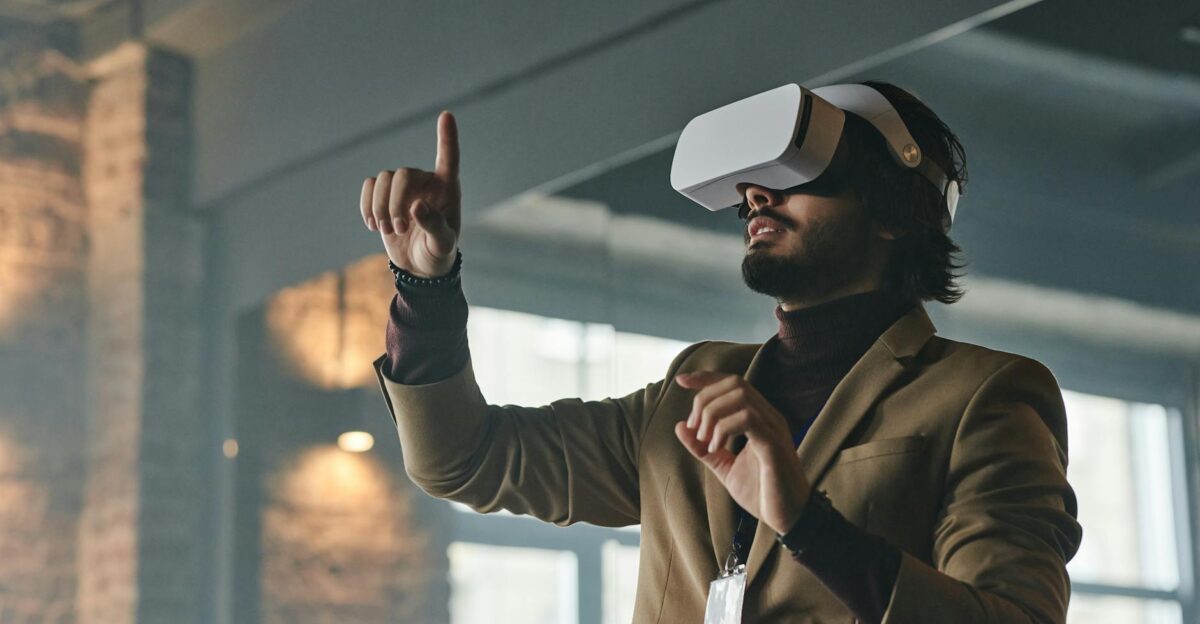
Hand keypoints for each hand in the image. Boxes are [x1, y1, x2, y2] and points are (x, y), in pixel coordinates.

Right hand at [361, 110, 460, 277]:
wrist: (420, 266)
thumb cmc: (438, 253)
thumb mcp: (442, 244)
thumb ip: (434, 226)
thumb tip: (417, 206)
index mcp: (447, 189)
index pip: (449, 158)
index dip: (447, 137)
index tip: (446, 114)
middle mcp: (425, 182)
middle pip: (402, 174)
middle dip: (395, 203)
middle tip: (400, 229)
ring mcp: (404, 187)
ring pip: (382, 179)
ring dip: (380, 208)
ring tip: (387, 232)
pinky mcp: (384, 195)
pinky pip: (369, 186)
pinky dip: (367, 206)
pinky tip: (374, 226)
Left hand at [673, 371, 811, 534]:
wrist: (787, 519)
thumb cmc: (761, 492)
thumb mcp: (724, 467)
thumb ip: (702, 448)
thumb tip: (679, 426)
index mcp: (759, 418)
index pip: (733, 383)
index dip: (706, 378)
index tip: (681, 381)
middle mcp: (769, 417)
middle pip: (735, 383)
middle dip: (705, 399)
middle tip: (695, 428)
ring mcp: (774, 429)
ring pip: (740, 397)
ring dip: (713, 414)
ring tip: (704, 440)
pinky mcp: (774, 445)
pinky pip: (748, 420)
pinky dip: (723, 429)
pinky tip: (715, 448)